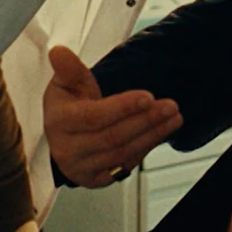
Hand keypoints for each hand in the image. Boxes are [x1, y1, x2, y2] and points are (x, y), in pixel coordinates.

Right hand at [42, 45, 180, 187]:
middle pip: (112, 137)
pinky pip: (124, 167)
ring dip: (152, 135)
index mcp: (59, 121)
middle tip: (171, 106)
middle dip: (145, 121)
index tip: (148, 97)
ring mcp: (80, 168)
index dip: (122, 108)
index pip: (93, 117)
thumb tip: (58, 52)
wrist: (66, 134)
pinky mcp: (94, 180)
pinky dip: (145, 149)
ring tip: (173, 117)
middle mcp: (66, 149)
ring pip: (121, 153)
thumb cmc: (69, 104)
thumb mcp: (66, 82)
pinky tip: (160, 134)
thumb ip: (68, 68)